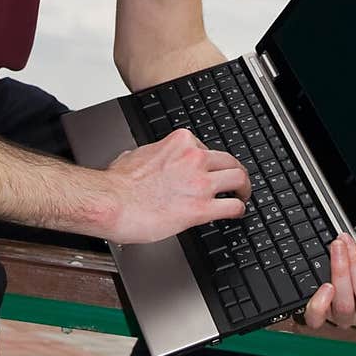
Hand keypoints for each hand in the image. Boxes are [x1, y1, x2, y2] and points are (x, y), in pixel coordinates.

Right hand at [104, 129, 249, 244]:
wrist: (111, 202)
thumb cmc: (117, 184)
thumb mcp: (133, 155)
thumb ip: (149, 155)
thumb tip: (144, 160)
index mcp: (179, 143)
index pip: (205, 148)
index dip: (209, 162)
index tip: (210, 170)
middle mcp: (193, 158)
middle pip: (230, 160)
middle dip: (236, 170)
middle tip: (237, 180)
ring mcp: (200, 182)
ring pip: (239, 178)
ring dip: (244, 188)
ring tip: (243, 195)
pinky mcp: (201, 208)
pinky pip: (233, 206)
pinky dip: (239, 209)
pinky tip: (237, 213)